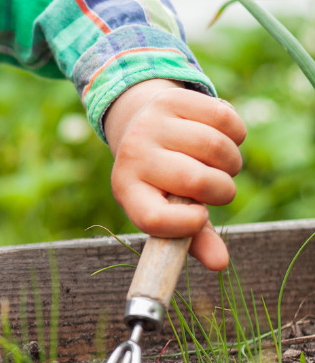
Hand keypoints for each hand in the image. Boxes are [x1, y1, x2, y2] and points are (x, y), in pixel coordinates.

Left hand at [103, 80, 245, 269]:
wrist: (142, 125)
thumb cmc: (162, 178)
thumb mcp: (170, 208)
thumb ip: (193, 238)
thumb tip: (221, 264)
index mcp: (127, 189)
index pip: (153, 218)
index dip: (185, 225)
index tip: (200, 217)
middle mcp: (133, 153)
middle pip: (195, 180)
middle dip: (222, 190)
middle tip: (217, 186)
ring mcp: (151, 122)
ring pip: (215, 146)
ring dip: (232, 161)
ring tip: (219, 163)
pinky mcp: (171, 98)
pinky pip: (223, 117)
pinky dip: (236, 133)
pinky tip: (222, 136)